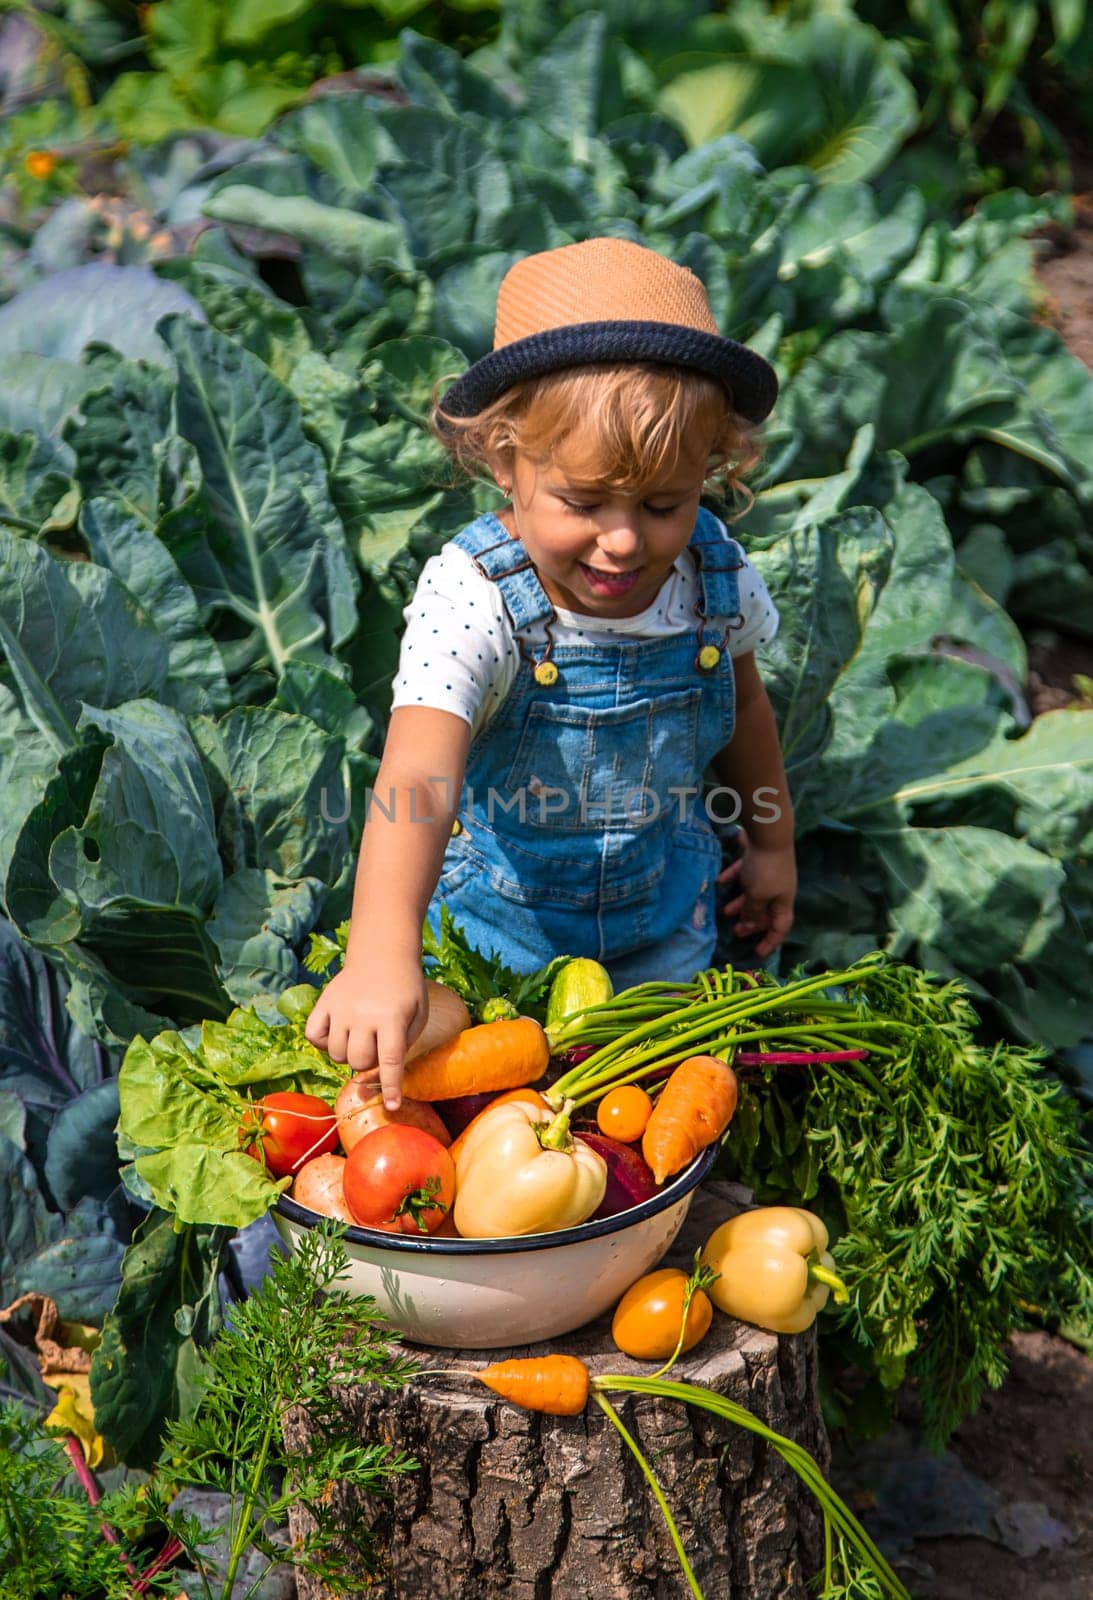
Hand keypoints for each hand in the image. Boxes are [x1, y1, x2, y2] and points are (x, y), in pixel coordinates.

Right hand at [304, 956, 426, 1110]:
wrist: (383, 953)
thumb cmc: (406, 990)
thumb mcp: (418, 1014)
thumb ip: (404, 1045)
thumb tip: (383, 1077)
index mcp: (392, 1018)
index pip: (390, 1061)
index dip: (391, 1087)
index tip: (393, 1106)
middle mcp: (364, 1015)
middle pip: (358, 1061)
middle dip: (367, 1063)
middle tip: (375, 1047)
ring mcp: (341, 1009)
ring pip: (336, 1054)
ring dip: (348, 1054)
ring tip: (359, 1037)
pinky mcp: (324, 1003)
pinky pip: (314, 1036)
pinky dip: (323, 1042)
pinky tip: (337, 1033)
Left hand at [717, 829, 796, 959]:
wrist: (769, 834)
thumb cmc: (765, 870)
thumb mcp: (757, 896)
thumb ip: (751, 912)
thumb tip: (747, 926)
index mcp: (783, 902)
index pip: (780, 928)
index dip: (771, 942)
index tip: (757, 953)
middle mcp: (778, 889)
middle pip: (766, 912)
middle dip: (751, 923)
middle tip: (736, 931)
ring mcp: (769, 874)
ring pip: (754, 894)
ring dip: (740, 904)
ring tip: (724, 911)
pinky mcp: (758, 859)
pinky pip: (745, 874)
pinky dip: (734, 879)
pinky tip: (720, 881)